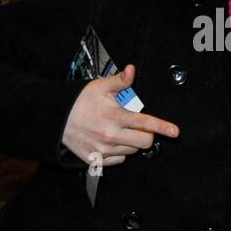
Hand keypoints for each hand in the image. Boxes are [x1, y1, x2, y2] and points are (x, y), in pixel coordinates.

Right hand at [62, 63, 178, 166]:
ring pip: (132, 151)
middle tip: (137, 126)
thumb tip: (132, 70)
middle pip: (144, 143)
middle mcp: (110, 136)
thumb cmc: (80, 101)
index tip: (175, 131)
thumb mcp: (100, 87)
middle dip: (147, 134)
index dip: (162, 127)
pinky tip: (110, 140)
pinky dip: (119, 152)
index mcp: (114, 117)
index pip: (145, 123)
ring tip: (118, 130)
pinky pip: (119, 160)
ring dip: (131, 142)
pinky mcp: (96, 160)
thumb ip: (119, 81)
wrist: (56, 119)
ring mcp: (103, 150)